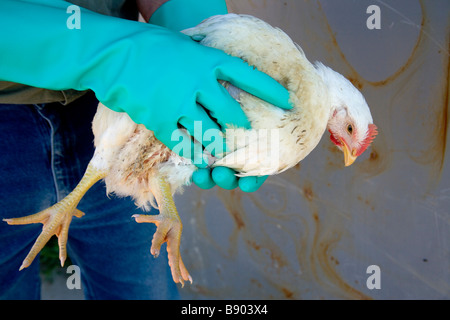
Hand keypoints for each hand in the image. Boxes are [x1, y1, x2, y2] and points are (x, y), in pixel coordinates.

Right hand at [148, 0, 285, 190]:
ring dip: (218, 145)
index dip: (268, 89)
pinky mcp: (159, 121)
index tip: (286, 100)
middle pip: (230, 114)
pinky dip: (191, 151)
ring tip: (223, 152)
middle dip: (240, 128)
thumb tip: (216, 59)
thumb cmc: (147, 44)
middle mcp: (198, 84)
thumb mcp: (182, 43)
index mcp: (207, 61)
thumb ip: (202, 56)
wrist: (110, 54)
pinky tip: (196, 157)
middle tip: (246, 136)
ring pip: (209, 133)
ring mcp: (179, 105)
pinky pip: (182, 143)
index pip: (246, 76)